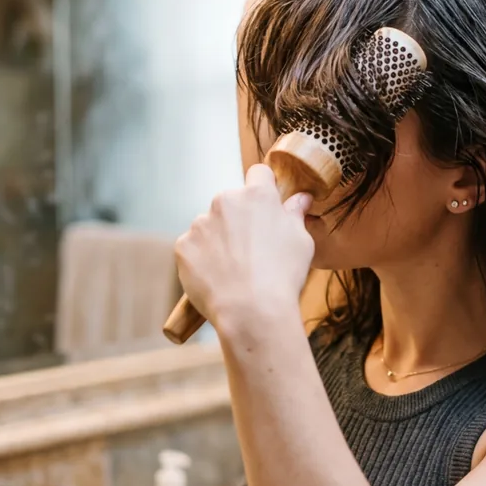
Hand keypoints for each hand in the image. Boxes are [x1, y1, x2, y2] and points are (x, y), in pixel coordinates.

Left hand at [174, 164, 314, 331]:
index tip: (266, 207)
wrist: (251, 311)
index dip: (264, 188)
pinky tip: (218, 277)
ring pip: (210, 225)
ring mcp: (200, 223)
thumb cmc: (283, 275)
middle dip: (239, 219)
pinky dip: (202, 259)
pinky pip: (193, 247)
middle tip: (252, 249)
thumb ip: (295, 215)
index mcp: (257, 196)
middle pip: (231, 202)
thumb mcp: (301, 242)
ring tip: (234, 269)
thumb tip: (301, 199)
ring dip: (219, 239)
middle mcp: (225, 201)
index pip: (258, 174)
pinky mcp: (183, 246)